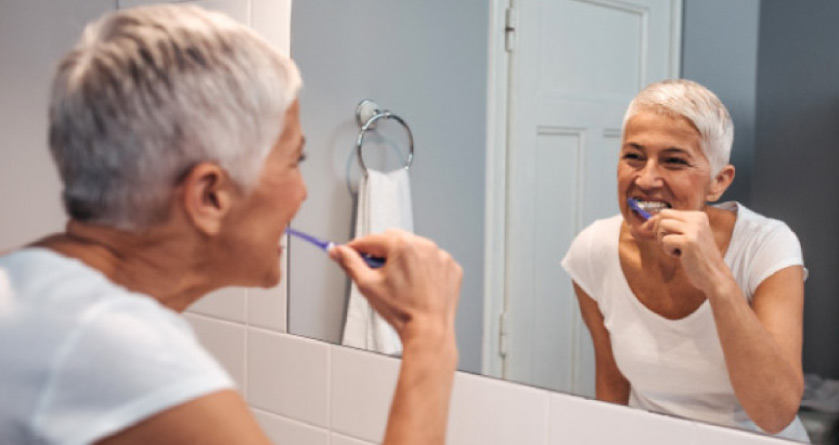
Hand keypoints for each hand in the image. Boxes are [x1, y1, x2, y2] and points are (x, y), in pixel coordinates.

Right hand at [329, 229, 461, 342]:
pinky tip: (418, 286)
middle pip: (393, 239)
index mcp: (403, 245)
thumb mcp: (367, 285)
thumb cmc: (402, 312)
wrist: (429, 331)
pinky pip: (432, 260)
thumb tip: (338, 252)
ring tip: (400, 284)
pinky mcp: (451, 268)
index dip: (356, 248)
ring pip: (414, 249)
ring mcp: (441, 256)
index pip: (371, 240)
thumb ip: (350, 263)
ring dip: (404, 259)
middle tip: (377, 273)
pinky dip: (424, 268)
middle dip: (382, 253)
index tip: (349, 252)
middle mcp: (425, 246)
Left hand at [643, 209, 727, 291]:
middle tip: (665, 243)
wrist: (714, 275)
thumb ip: (674, 227)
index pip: (668, 212)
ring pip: (662, 226)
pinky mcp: (688, 241)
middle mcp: (697, 219)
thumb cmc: (698, 257)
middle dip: (657, 229)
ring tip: (676, 250)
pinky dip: (668, 250)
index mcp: (698, 216)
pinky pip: (665, 241)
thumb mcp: (689, 236)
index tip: (648, 230)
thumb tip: (648, 222)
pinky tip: (680, 256)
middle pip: (663, 215)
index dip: (655, 222)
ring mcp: (694, 229)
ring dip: (663, 241)